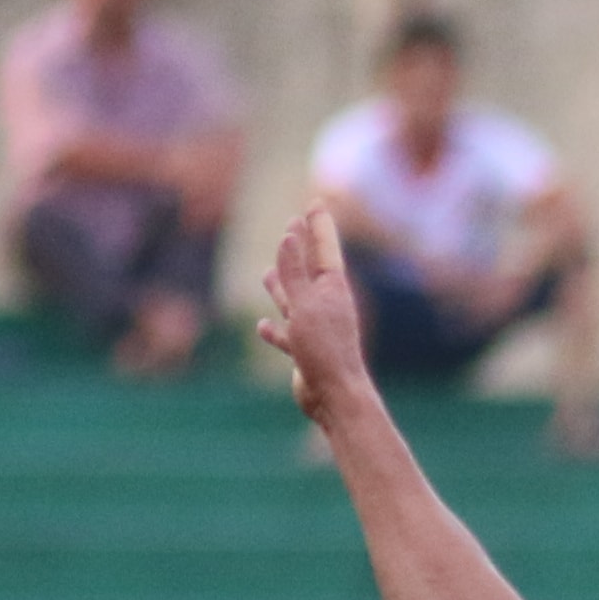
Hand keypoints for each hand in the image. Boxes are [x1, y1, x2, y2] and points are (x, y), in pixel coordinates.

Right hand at [251, 204, 368, 419]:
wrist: (335, 397)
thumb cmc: (324, 348)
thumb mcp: (304, 304)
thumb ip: (293, 272)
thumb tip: (287, 236)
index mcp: (332, 289)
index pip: (324, 248)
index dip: (318, 225)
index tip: (315, 202)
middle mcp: (327, 305)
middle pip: (309, 270)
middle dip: (300, 248)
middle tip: (294, 225)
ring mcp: (317, 329)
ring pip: (294, 301)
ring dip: (281, 287)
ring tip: (266, 274)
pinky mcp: (306, 352)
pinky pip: (287, 335)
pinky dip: (274, 330)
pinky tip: (263, 326)